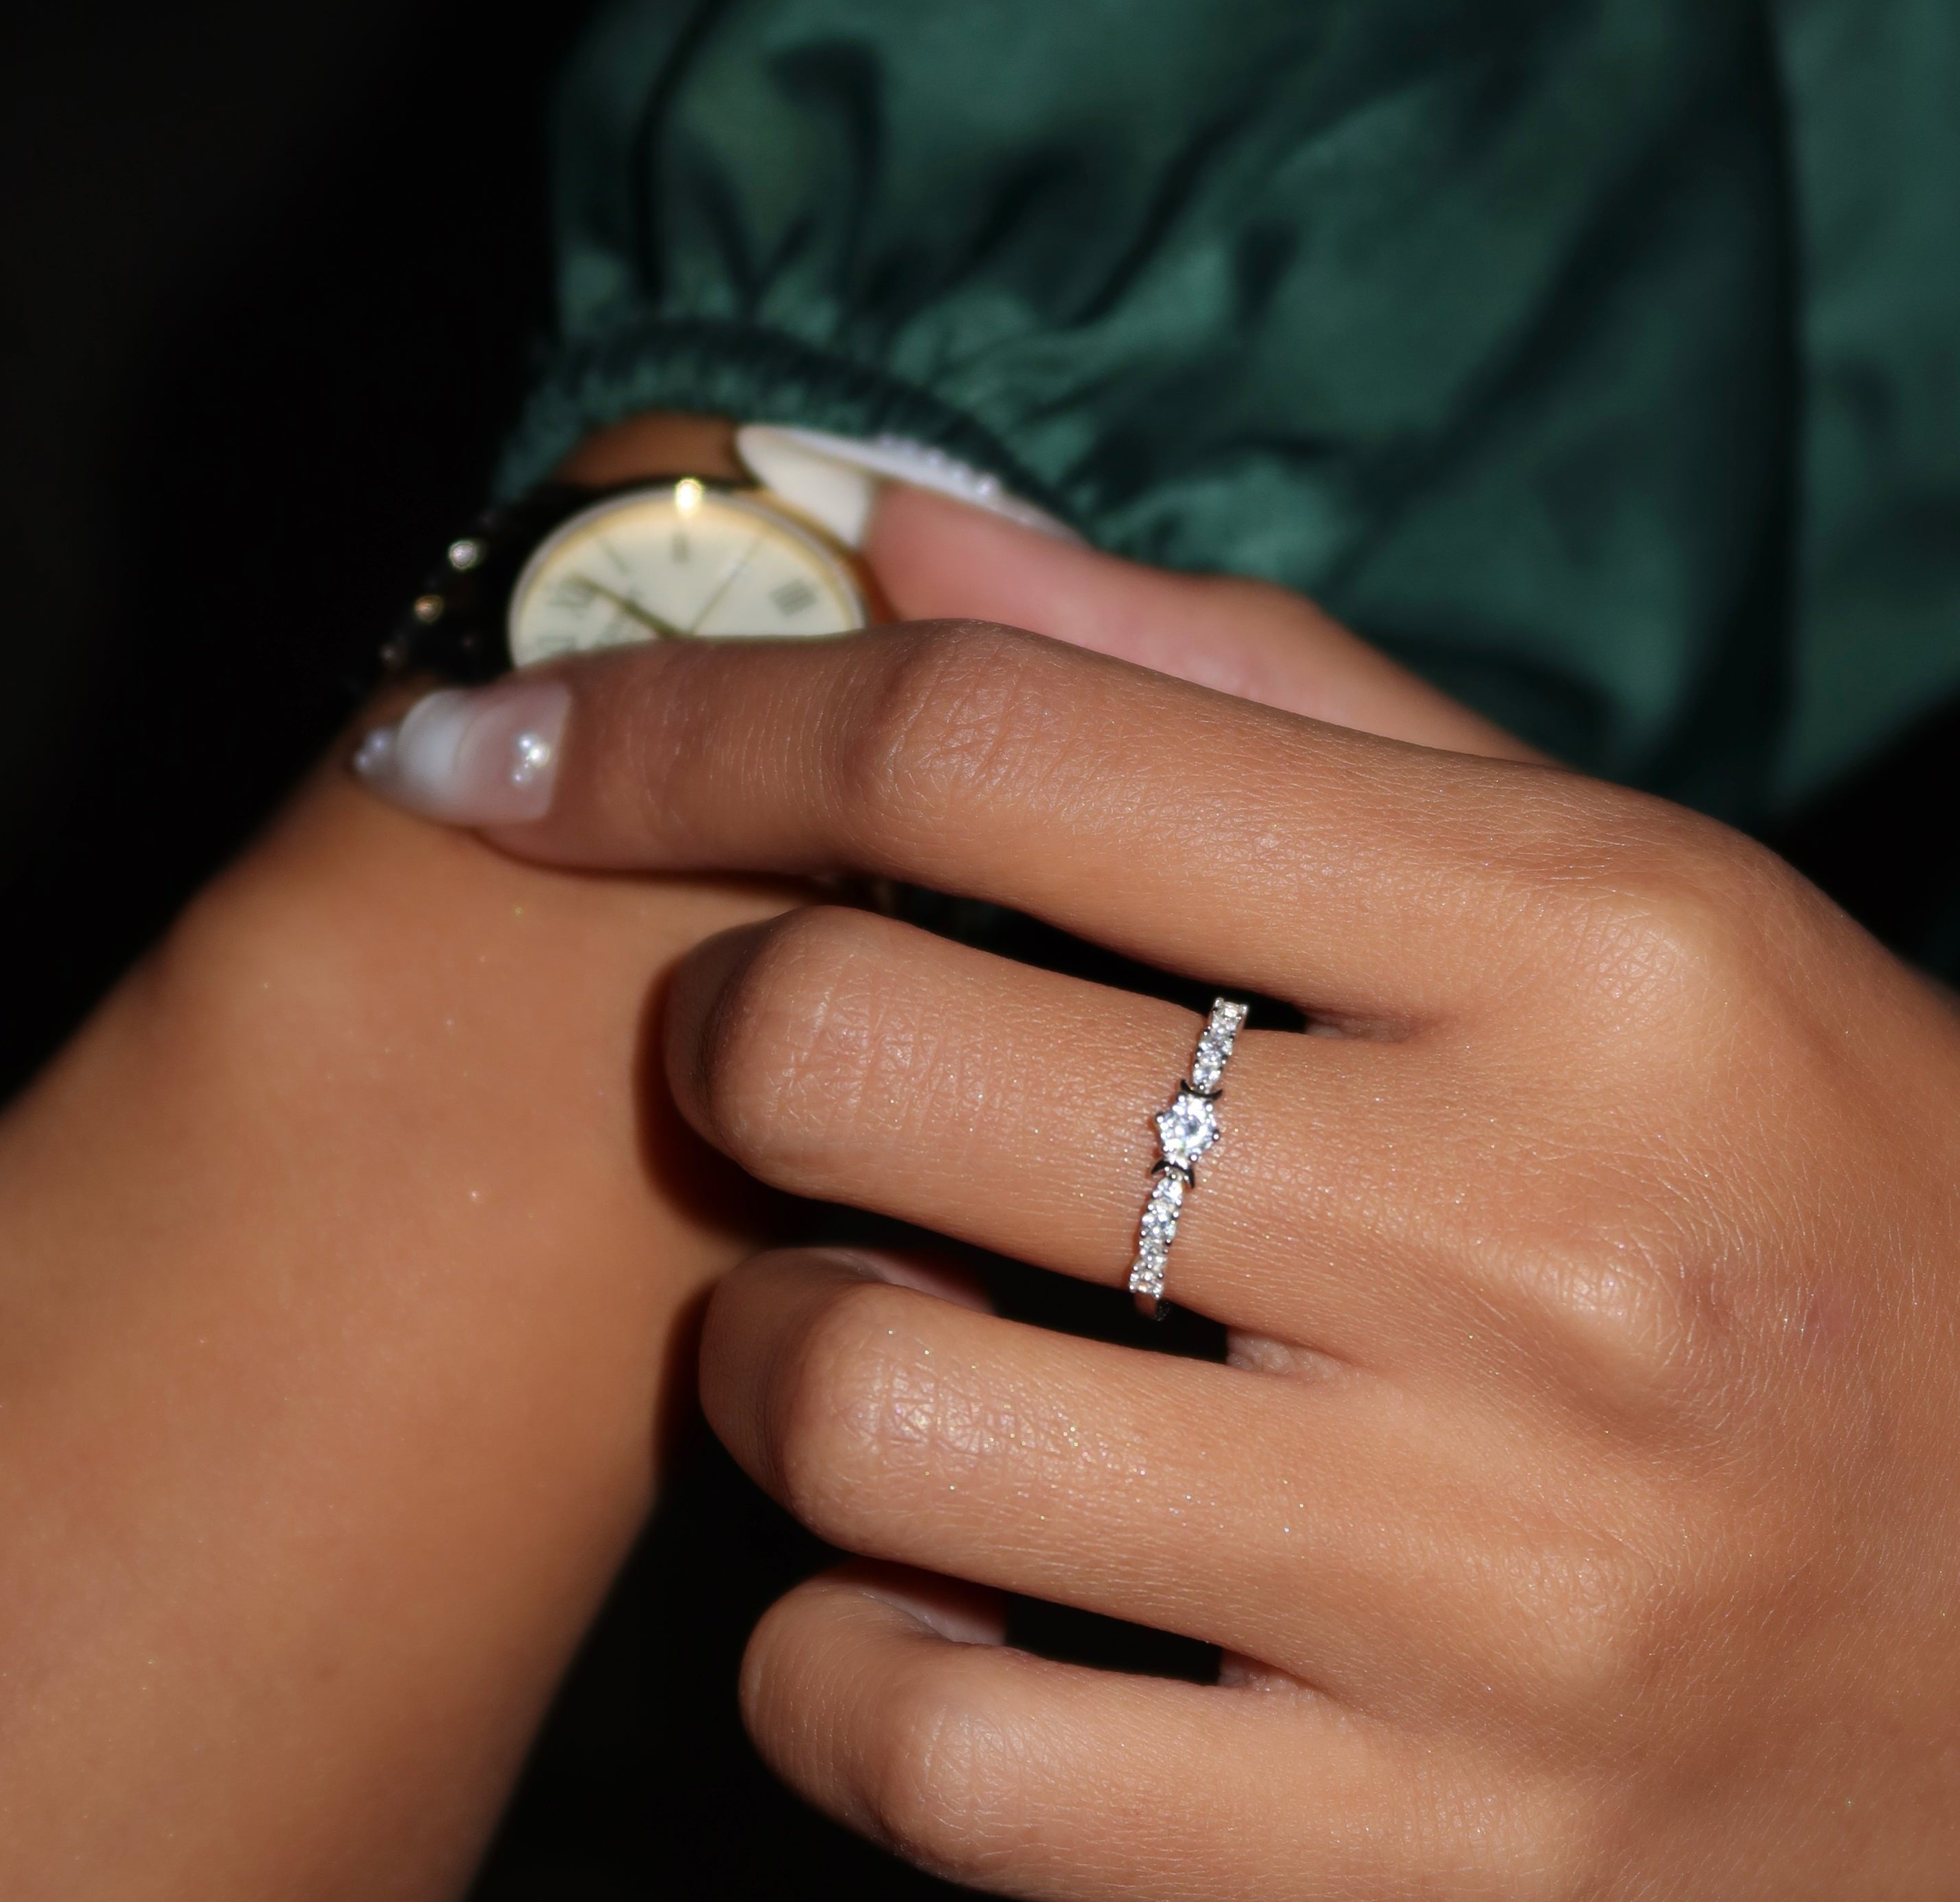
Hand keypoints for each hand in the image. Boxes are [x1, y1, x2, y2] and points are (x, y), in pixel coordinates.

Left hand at [418, 522, 1959, 1897]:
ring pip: (848, 1408)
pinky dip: (840, 1657)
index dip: (682, 721)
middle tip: (792, 1066)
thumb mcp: (1602, 893)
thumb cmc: (1802, 1192)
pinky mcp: (1420, 1866)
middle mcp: (1545, 1254)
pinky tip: (933, 1588)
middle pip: (849, 1050)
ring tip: (873, 1332)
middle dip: (726, 1037)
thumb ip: (1248, 697)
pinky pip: (929, 1757)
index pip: (993, 750)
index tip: (502, 741)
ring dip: (767, 1349)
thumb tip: (907, 534)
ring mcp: (1483, 1595)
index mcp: (1594, 951)